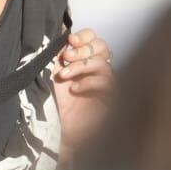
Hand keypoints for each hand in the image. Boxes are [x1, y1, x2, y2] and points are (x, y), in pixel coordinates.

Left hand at [53, 28, 113, 158]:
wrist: (65, 134)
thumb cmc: (62, 106)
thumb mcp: (58, 77)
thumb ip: (62, 57)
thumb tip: (63, 37)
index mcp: (88, 61)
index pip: (95, 39)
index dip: (85, 36)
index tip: (69, 39)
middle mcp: (101, 70)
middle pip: (103, 46)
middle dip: (83, 49)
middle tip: (66, 56)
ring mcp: (109, 84)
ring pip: (103, 63)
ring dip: (81, 65)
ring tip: (64, 75)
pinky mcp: (112, 98)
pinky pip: (107, 83)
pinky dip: (89, 82)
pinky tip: (74, 90)